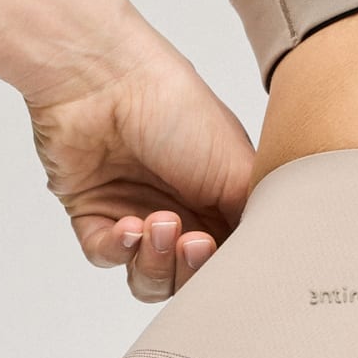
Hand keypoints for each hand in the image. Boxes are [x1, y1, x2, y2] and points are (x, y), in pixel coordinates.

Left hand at [25, 30, 255, 301]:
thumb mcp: (240, 167)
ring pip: (147, 276)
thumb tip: (264, 259)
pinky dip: (117, 249)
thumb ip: (256, 220)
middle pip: (187, 278)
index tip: (225, 252)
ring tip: (157, 225)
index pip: (225, 259)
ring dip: (154, 261)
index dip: (223, 267)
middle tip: (192, 240)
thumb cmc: (175, 106)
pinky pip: (105, 256)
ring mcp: (134, 214)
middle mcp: (178, 209)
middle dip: (188, 269)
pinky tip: (127, 225)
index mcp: (218, 199)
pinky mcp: (92, 215)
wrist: (105, 80)